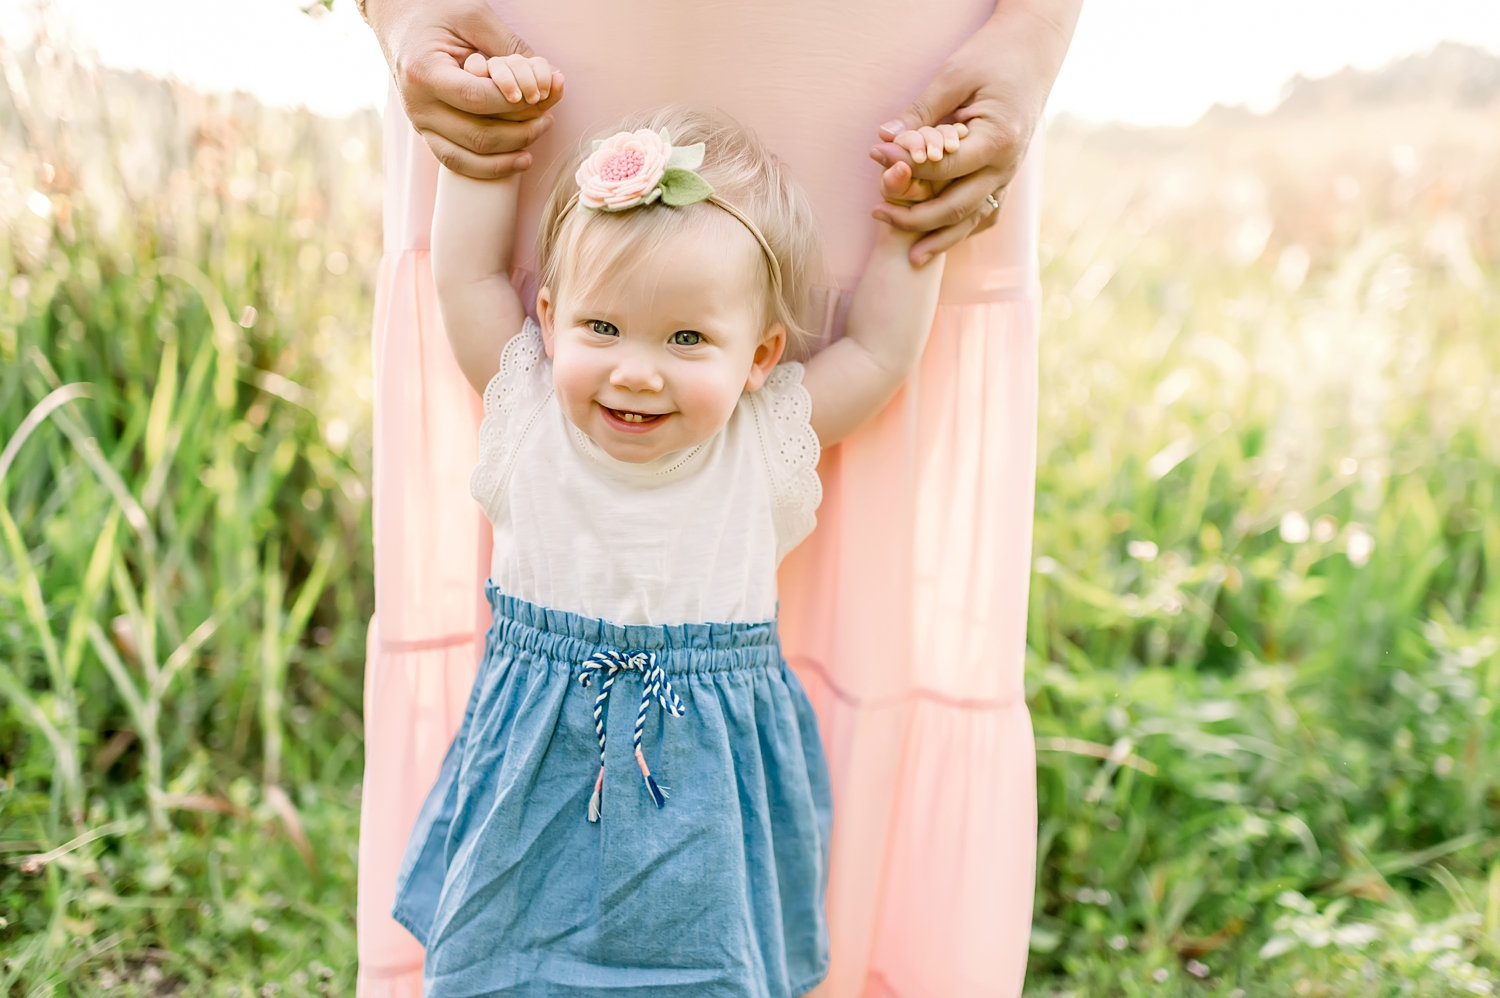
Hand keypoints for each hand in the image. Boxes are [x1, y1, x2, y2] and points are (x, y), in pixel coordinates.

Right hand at [364, 0, 564, 177]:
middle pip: (476, 135)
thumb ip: (509, 45)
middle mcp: (417, 105)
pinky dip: (490, 167)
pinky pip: (458, 162)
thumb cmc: (438, 13)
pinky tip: (519, 159)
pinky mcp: (428, 134)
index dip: (513, 104)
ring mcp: (420, 124)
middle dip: (521, 130)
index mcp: (424, 72)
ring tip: (538, 133)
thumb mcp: (475, 16)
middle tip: (549, 116)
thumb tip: (548, 80)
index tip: (541, 95)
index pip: (476, 99)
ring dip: (510, 154)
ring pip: (468, 157)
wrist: (400, 21)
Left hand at [868, 1, 1080, 264]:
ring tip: (910, 257)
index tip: (875, 155)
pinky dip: (963, 230)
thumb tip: (885, 137)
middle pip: (957, 206)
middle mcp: (1006, 165)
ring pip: (973, 219)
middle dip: (915, 217)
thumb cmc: (993, 57)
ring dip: (940, 239)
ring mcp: (1008, 175)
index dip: (905, 165)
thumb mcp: (953, 77)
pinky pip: (986, 214)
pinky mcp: (1005, 177)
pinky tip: (940, 241)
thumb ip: (921, 113)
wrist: (1032, 52)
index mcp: (997, 140)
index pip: (943, 167)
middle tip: (877, 213)